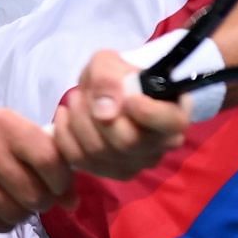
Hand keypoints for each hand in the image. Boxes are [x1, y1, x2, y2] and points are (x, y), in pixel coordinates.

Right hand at [0, 109, 75, 230]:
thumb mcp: (10, 131)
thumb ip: (45, 157)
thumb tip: (72, 200)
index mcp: (6, 123)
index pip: (50, 159)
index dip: (62, 181)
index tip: (58, 185)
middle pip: (35, 194)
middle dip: (43, 202)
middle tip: (37, 197)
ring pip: (15, 213)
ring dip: (23, 215)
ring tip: (17, 202)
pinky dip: (3, 223)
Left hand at [51, 49, 190, 179]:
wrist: (108, 94)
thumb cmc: (118, 77)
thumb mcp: (110, 63)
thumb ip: (108, 79)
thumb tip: (105, 111)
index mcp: (173, 116)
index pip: (170, 123)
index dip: (148, 112)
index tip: (130, 97)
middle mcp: (159, 147)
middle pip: (127, 141)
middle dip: (95, 113)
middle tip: (83, 93)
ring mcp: (136, 165)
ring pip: (100, 152)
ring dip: (78, 121)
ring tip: (76, 99)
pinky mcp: (109, 173)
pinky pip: (81, 160)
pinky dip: (65, 136)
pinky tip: (65, 116)